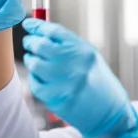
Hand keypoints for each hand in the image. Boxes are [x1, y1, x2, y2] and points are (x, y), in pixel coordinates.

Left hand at [22, 19, 137, 137]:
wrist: (109, 113)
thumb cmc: (98, 83)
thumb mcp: (89, 59)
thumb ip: (68, 46)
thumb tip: (42, 33)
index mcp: (84, 51)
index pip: (55, 31)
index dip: (38, 26)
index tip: (28, 24)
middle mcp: (75, 64)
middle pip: (42, 45)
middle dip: (31, 41)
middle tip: (29, 42)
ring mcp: (65, 83)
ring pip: (35, 64)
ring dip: (31, 60)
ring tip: (34, 60)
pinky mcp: (57, 99)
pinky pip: (36, 84)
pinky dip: (35, 79)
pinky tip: (40, 77)